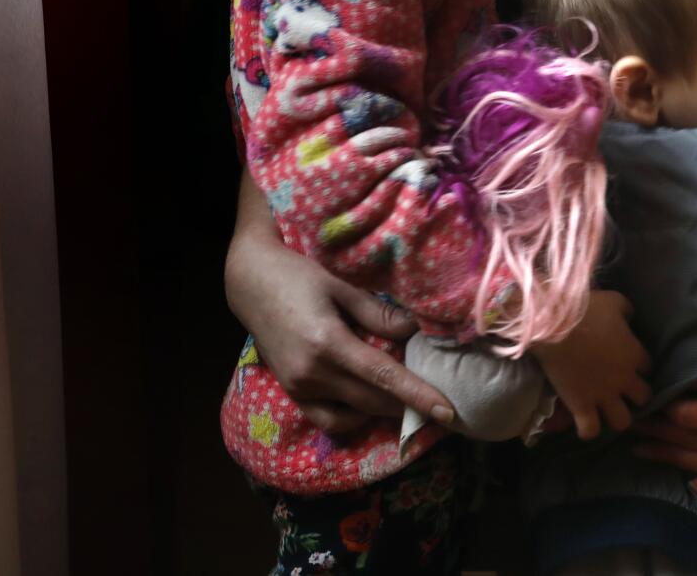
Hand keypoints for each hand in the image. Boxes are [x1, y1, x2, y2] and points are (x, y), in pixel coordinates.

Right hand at [226, 177, 454, 433]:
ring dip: (382, 411)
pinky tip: (368, 400)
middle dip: (408, 407)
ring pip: (353, 414)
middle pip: (373, 401)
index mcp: (329, 344)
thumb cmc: (297, 277)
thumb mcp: (340, 288)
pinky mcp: (292, 392)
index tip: (446, 410)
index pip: (384, 376)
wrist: (250, 283)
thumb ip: (377, 314)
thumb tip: (413, 332)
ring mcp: (300, 387)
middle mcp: (313, 373)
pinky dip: (353, 416)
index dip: (418, 395)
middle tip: (437, 404)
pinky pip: (328, 419)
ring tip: (405, 399)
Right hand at [534, 290, 652, 439]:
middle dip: (635, 395)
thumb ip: (626, 311)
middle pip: (643, 398)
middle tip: (621, 389)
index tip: (627, 362)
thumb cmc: (586, 309)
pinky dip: (588, 429)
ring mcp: (603, 395)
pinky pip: (590, 430)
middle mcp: (623, 379)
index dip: (638, 366)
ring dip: (616, 416)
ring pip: (623, 422)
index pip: (648, 367)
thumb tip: (629, 318)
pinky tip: (584, 421)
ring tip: (605, 409)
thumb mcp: (614, 301)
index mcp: (634, 354)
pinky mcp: (581, 406)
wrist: (555, 325)